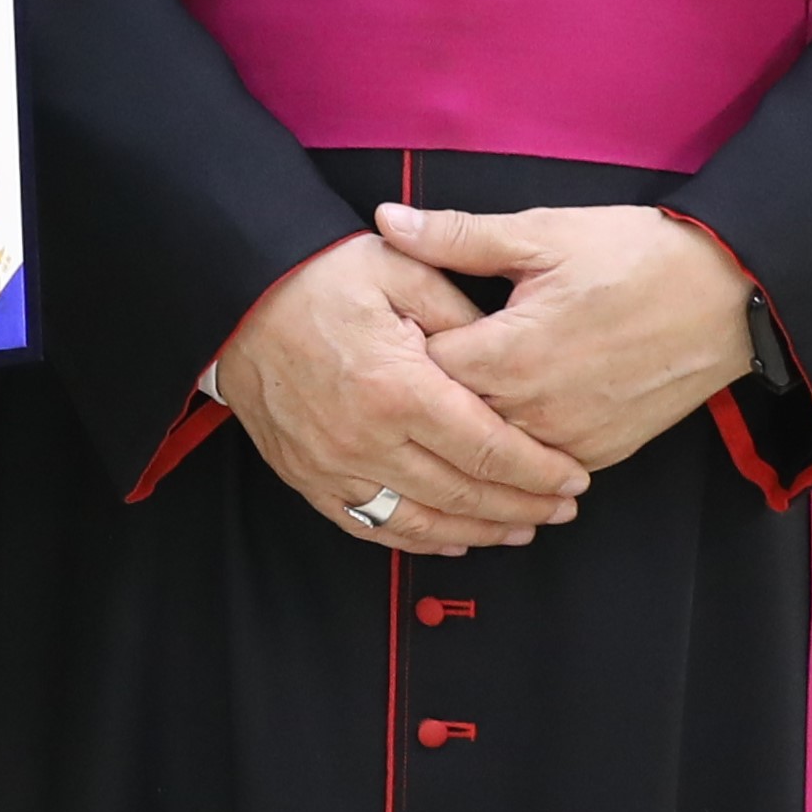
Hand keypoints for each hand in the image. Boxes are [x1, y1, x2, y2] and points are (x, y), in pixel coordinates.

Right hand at [208, 234, 594, 557]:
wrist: (238, 295)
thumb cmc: (320, 277)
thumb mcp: (402, 272)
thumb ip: (462, 317)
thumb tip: (507, 361)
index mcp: (398, 388)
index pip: (487, 449)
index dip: (538, 471)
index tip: (574, 479)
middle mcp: (366, 440)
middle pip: (462, 493)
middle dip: (522, 507)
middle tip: (562, 509)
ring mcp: (333, 466)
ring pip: (421, 521)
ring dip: (478, 531)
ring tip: (521, 529)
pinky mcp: (308, 478)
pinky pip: (370, 525)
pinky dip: (417, 539)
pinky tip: (452, 538)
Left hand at [383, 200, 755, 475]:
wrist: (731, 295)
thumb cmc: (638, 255)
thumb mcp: (543, 232)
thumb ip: (458, 236)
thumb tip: (387, 220)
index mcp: (508, 355)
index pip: (420, 371)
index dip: (403, 349)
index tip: (399, 331)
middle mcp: (533, 412)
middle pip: (449, 418)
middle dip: (429, 393)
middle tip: (415, 368)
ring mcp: (569, 442)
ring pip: (492, 449)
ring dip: (473, 425)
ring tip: (463, 392)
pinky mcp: (601, 454)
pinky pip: (539, 463)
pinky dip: (520, 445)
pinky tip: (513, 415)